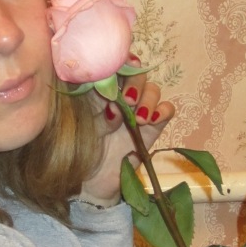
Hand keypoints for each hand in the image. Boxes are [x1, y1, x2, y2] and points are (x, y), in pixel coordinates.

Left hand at [79, 58, 175, 206]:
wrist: (90, 184)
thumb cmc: (79, 153)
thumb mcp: (82, 131)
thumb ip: (98, 116)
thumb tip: (114, 107)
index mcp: (99, 90)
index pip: (114, 65)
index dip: (120, 61)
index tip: (117, 69)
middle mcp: (120, 97)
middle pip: (137, 73)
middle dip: (134, 83)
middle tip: (126, 100)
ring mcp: (138, 112)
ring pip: (152, 90)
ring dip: (147, 99)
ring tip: (138, 118)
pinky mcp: (152, 128)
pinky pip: (166, 110)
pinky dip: (163, 110)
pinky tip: (152, 120)